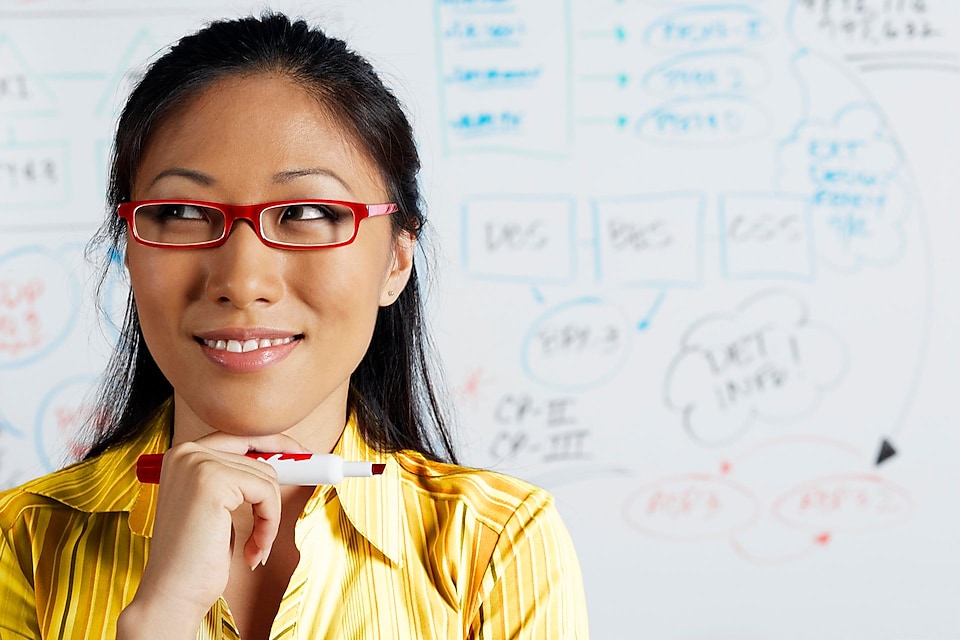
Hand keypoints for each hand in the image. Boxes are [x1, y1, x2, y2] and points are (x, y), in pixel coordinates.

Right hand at [117, 432, 307, 637]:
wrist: (172, 594)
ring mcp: (197, 463)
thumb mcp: (217, 507)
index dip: (275, 444)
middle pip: (258, 453)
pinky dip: (269, 523)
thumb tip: (284, 458)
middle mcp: (186, 452)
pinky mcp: (212, 480)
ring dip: (269, 516)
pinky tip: (253, 549)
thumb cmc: (196, 558)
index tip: (302, 456)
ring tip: (255, 546)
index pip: (240, 436)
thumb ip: (237, 479)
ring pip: (266, 475)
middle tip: (299, 490)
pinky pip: (267, 492)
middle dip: (279, 483)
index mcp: (182, 455)